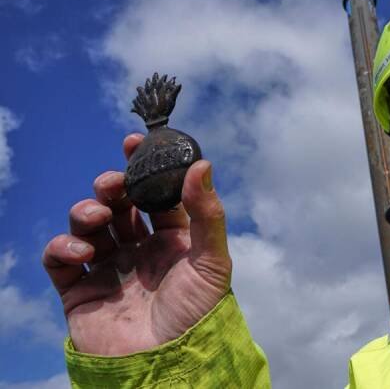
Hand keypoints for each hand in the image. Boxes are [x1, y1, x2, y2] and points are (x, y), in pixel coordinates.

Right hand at [43, 133, 231, 355]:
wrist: (168, 365)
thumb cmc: (197, 315)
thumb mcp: (212, 261)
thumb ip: (207, 213)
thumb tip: (202, 163)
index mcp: (172, 240)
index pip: (156, 195)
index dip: (145, 168)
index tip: (136, 142)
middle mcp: (139, 250)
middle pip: (119, 204)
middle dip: (112, 186)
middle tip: (114, 183)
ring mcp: (108, 269)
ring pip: (88, 224)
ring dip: (87, 210)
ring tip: (98, 215)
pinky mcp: (80, 291)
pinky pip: (60, 259)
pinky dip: (64, 246)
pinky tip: (83, 251)